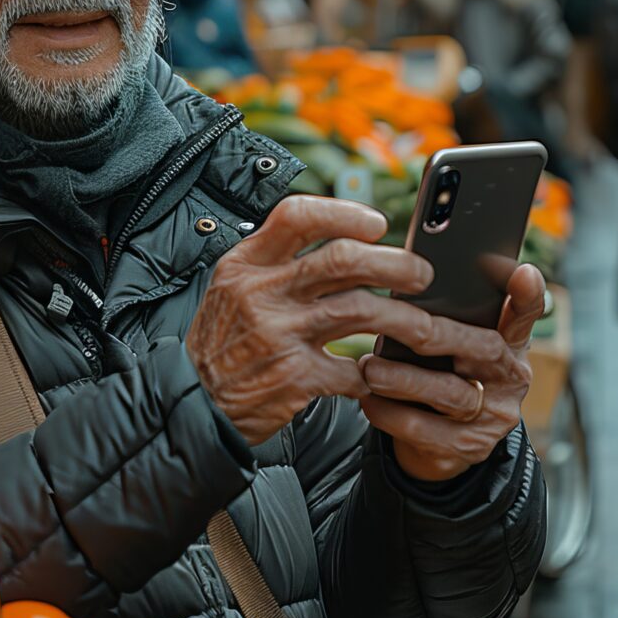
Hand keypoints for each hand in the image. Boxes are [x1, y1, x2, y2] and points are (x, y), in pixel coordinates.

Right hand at [186, 196, 437, 444]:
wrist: (194, 404)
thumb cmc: (223, 341)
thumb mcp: (232, 286)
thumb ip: (276, 261)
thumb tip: (345, 238)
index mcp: (247, 263)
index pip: (298, 216)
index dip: (345, 213)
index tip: (377, 225)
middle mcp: (261, 293)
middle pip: (344, 259)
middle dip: (395, 263)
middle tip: (421, 274)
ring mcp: (278, 334)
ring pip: (361, 310)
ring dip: (404, 318)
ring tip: (423, 326)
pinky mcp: (294, 377)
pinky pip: (352, 369)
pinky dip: (371, 374)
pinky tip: (374, 375)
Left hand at [358, 261, 545, 482]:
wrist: (438, 442)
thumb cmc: (441, 372)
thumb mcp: (451, 343)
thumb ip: (446, 313)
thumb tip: (409, 273)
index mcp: (510, 342)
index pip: (525, 314)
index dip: (527, 296)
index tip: (523, 271)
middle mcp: (511, 379)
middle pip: (485, 349)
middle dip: (439, 335)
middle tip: (400, 321)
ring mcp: (493, 417)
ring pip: (452, 394)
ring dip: (405, 380)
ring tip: (370, 368)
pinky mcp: (467, 449)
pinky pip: (426, 431)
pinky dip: (391, 414)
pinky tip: (367, 400)